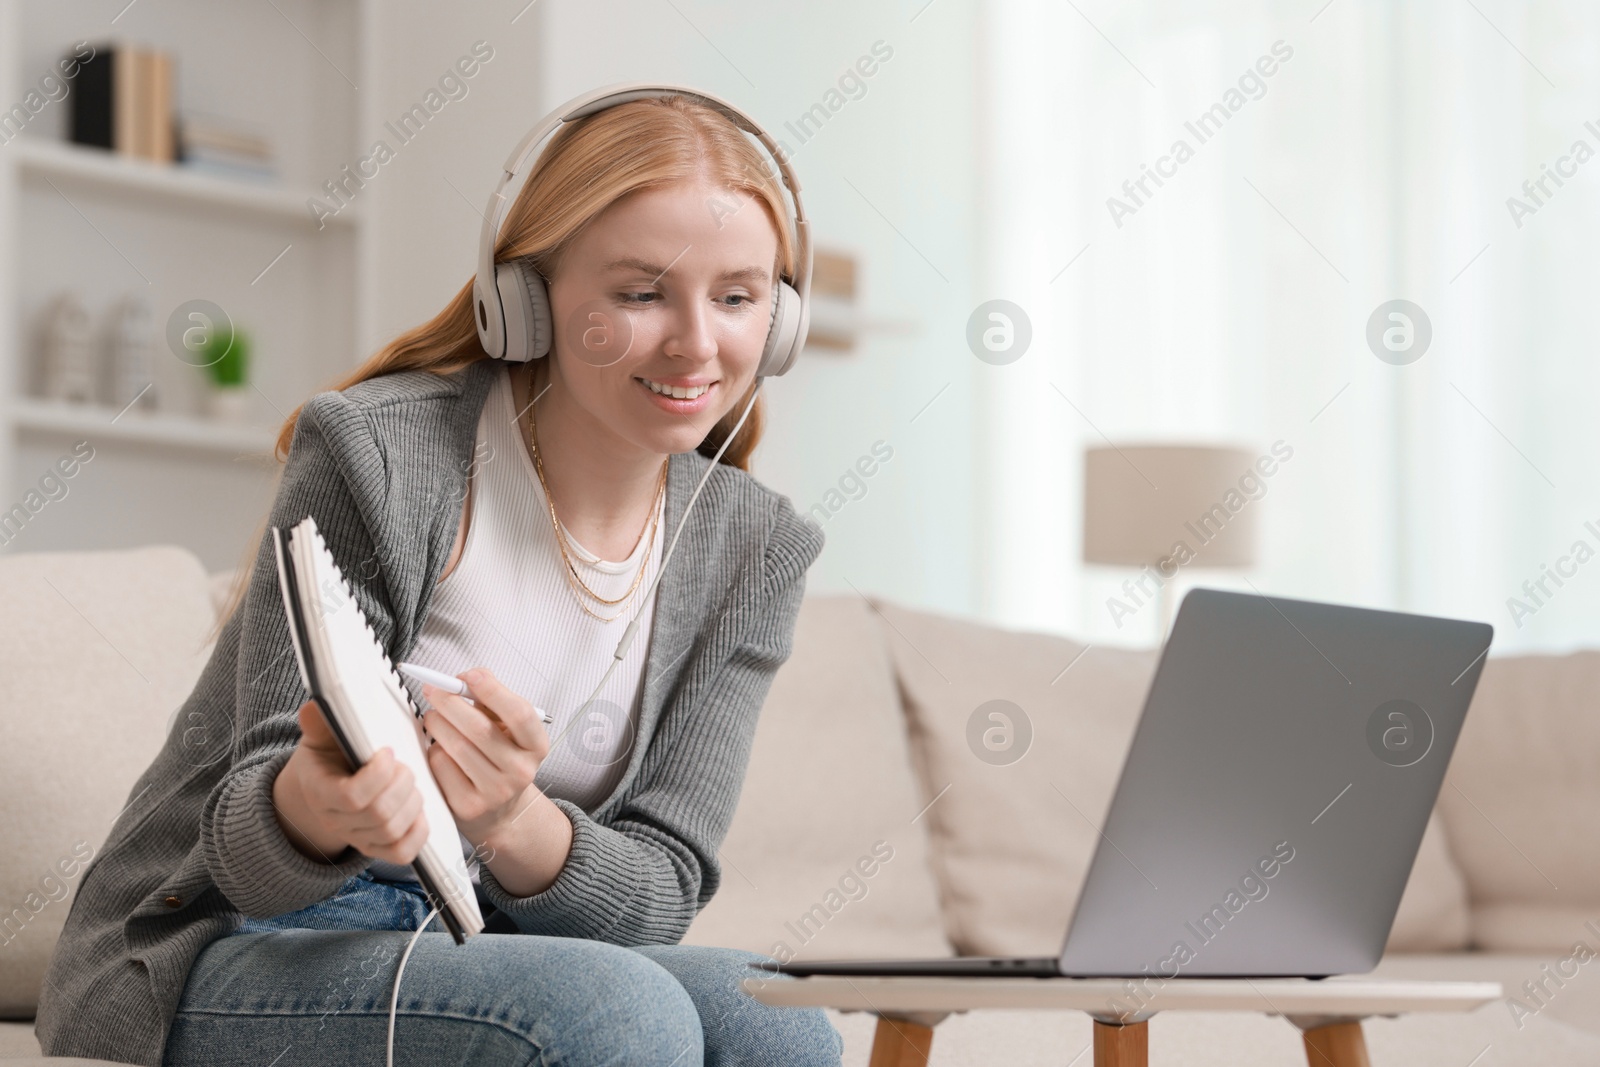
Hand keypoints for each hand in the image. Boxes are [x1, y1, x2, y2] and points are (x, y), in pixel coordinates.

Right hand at [274, 699, 428, 865]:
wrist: (327, 787)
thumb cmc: (331, 756)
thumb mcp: (321, 736)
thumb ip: (321, 723)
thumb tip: (316, 707)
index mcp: (320, 792)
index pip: (351, 796)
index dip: (378, 775)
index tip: (388, 752)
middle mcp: (336, 821)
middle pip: (378, 815)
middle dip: (401, 785)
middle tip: (404, 765)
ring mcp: (357, 838)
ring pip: (392, 832)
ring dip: (412, 803)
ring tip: (411, 782)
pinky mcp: (377, 848)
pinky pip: (402, 853)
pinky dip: (418, 831)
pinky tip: (417, 807)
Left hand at [421, 667, 550, 845]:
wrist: (500, 811)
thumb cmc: (500, 758)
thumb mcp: (508, 729)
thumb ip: (492, 701)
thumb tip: (467, 677)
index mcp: (536, 746)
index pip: (519, 714)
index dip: (492, 690)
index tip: (468, 675)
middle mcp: (521, 771)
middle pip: (480, 729)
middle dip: (450, 702)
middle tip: (434, 689)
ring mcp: (496, 792)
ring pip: (456, 746)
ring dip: (437, 724)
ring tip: (433, 716)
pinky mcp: (469, 806)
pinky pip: (442, 766)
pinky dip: (434, 749)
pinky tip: (439, 747)